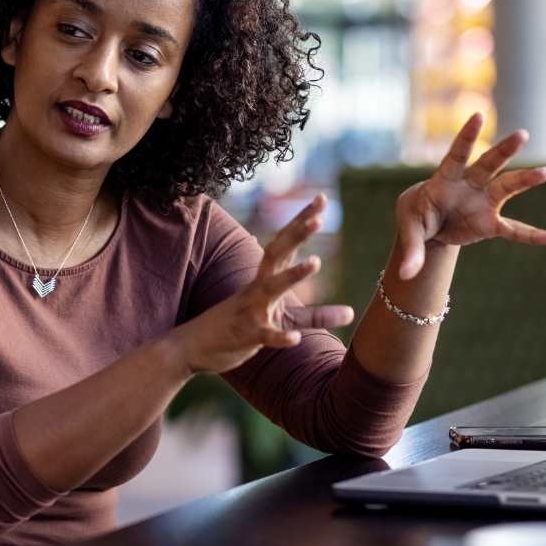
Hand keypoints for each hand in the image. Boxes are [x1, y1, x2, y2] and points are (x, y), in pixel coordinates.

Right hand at [169, 194, 355, 375]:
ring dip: (292, 275)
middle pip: (277, 255)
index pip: (285, 244)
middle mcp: (258, 290)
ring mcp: (253, 312)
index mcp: (264, 280)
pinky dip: (279, 337)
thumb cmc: (238, 328)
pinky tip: (295, 340)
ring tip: (316, 262)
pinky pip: (266, 336)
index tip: (322, 198)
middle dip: (297, 235)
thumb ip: (312, 315)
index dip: (302, 221)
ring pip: (272, 290)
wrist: (192, 347)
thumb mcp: (279, 318)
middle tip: (318, 217)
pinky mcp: (249, 337)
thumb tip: (353, 313)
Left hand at [395, 114, 545, 279]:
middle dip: (504, 151)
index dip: (467, 136)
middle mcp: (469, 185)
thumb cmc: (416, 217)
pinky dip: (533, 236)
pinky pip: (514, 229)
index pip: (455, 154)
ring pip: (507, 187)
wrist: (428, 226)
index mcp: (444, 180)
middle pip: (488, 164)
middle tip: (523, 134)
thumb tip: (405, 275)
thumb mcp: (409, 231)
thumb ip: (411, 250)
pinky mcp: (490, 222)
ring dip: (525, 179)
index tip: (478, 116)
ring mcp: (483, 202)